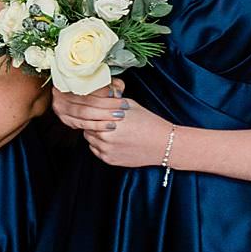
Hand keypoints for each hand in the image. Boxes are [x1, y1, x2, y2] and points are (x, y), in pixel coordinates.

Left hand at [53, 80, 174, 167]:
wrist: (163, 144)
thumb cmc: (148, 122)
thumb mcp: (129, 105)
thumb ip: (110, 100)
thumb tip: (98, 91)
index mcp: (109, 121)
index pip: (88, 115)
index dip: (92, 112)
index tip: (96, 111)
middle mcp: (105, 137)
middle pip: (87, 127)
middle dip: (93, 123)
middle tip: (104, 121)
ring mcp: (106, 150)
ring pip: (90, 139)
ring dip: (96, 135)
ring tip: (111, 131)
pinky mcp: (109, 160)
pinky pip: (96, 150)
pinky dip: (100, 145)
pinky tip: (113, 140)